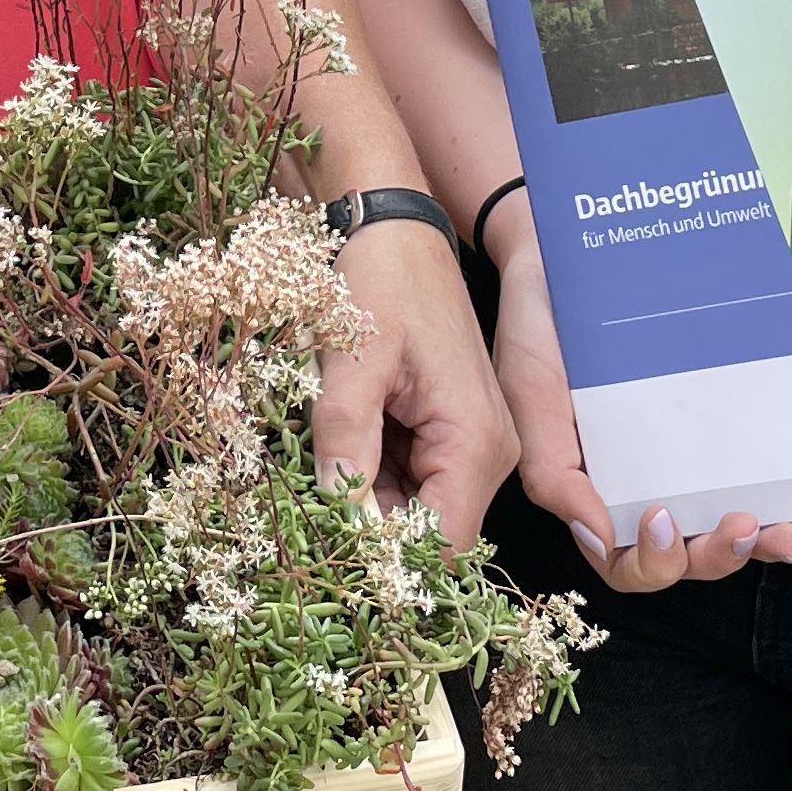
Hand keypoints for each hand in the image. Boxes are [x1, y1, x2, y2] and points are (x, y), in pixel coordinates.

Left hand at [316, 221, 518, 542]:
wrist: (393, 225)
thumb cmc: (380, 280)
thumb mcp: (353, 361)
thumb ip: (344, 441)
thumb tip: (336, 515)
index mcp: (475, 440)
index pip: (439, 543)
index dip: (386, 565)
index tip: (326, 562)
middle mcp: (488, 450)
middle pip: (429, 531)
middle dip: (368, 534)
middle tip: (303, 522)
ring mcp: (471, 439)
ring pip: (414, 507)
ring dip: (363, 503)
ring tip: (311, 476)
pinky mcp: (448, 428)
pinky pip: (409, 476)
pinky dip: (367, 474)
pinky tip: (332, 449)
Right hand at [487, 209, 791, 592]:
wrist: (563, 259)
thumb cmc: (537, 332)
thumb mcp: (530, 398)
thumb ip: (555, 473)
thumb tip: (602, 537)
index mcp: (595, 492)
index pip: (625, 559)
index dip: (650, 562)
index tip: (662, 521)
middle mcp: (647, 483)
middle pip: (687, 553)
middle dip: (719, 556)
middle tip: (746, 528)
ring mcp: (689, 456)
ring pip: (729, 521)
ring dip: (765, 541)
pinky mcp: (724, 421)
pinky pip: (763, 468)